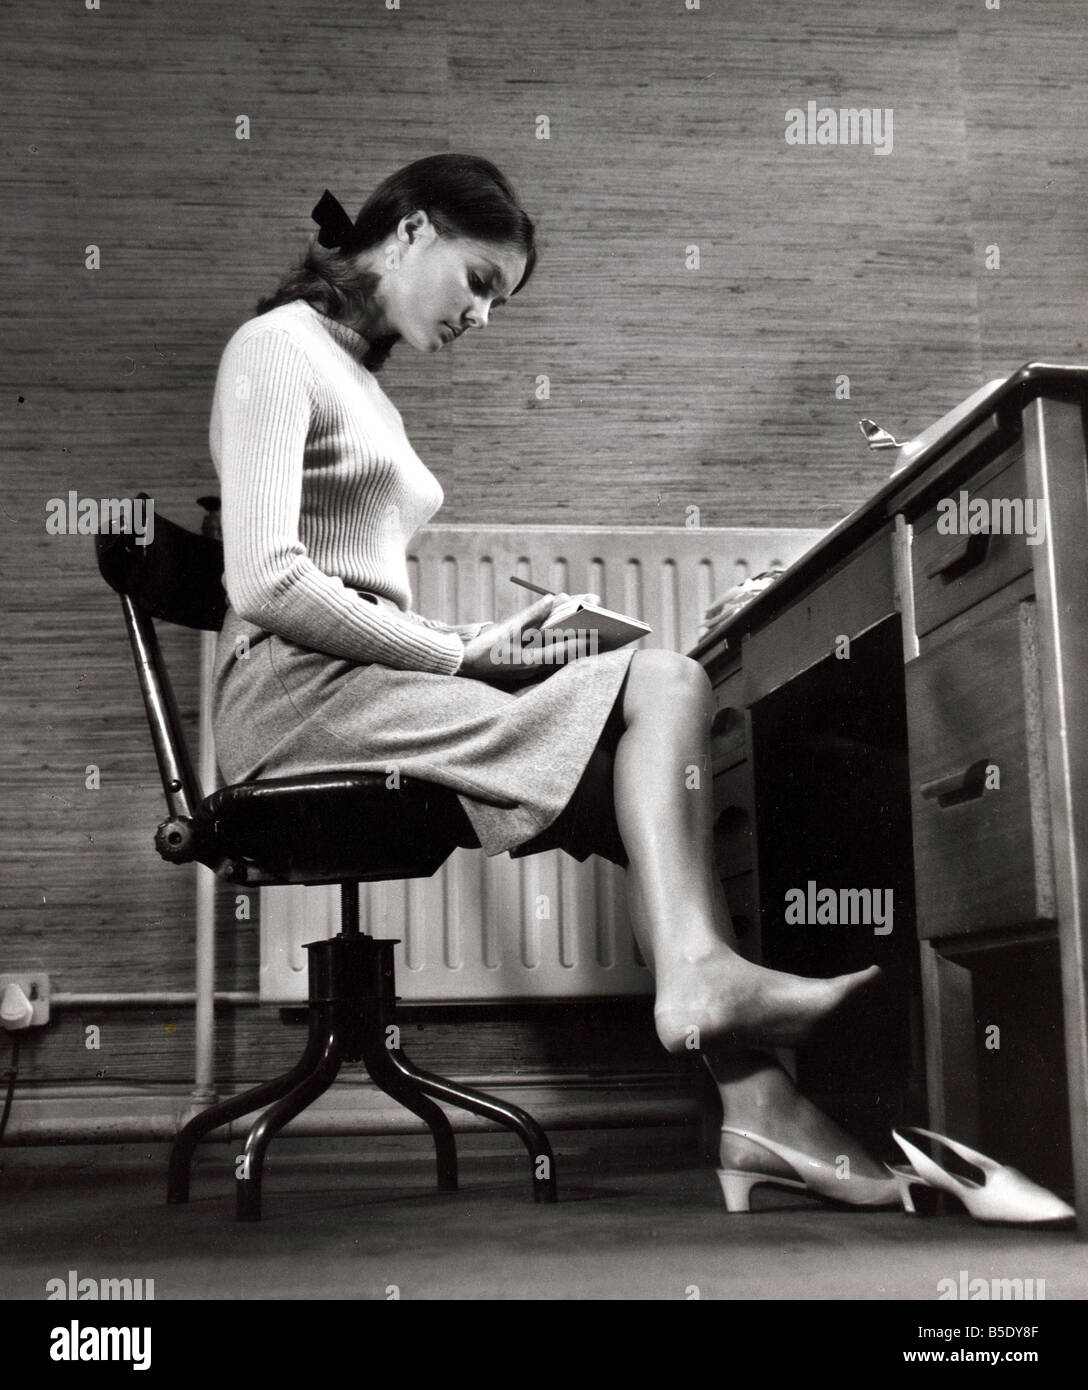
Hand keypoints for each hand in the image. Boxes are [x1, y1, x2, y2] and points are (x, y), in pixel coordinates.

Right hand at [458, 591, 599, 681]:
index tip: (597, 631)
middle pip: (565, 650)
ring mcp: (530, 667)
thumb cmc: (484, 648)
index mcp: (531, 660)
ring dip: (573, 639)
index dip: (581, 640)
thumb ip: (531, 614)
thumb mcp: (507, 628)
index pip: (563, 649)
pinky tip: (567, 632)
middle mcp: (534, 666)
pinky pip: (549, 654)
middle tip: (599, 624)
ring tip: (590, 624)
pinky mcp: (525, 665)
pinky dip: (559, 642)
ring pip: (558, 653)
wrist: (462, 665)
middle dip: (582, 636)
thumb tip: (552, 599)